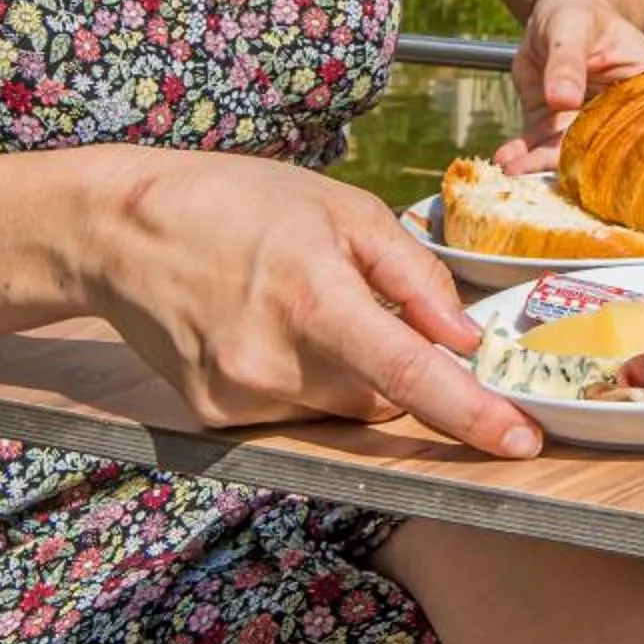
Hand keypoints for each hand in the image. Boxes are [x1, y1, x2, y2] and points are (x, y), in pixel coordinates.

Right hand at [86, 148, 539, 456]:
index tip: (522, 441)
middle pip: (382, 400)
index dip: (473, 415)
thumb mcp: (343, 209)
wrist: (121, 229)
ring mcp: (239, 398)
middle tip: (368, 309)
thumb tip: (464, 339)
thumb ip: (414, 276)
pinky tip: (268, 330)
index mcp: (314, 298)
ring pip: (341, 411)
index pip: (410, 377)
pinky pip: (296, 413)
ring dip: (349, 373)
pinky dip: (304, 381)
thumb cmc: (239, 203)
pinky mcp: (215, 418)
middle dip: (396, 367)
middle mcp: (273, 363)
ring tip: (300, 306)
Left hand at [496, 0, 643, 173]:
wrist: (557, 10)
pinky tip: (506, 158)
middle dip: (568, 161)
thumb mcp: (572, 26)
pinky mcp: (556, 124)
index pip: (639, 126)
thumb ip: (567, 60)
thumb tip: (563, 98)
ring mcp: (587, 121)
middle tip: (535, 170)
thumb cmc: (579, 10)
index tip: (588, 164)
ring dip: (538, 163)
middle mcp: (621, 112)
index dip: (618, 150)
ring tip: (511, 168)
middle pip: (601, 146)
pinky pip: (541, 144)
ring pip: (568, 150)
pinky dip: (523, 153)